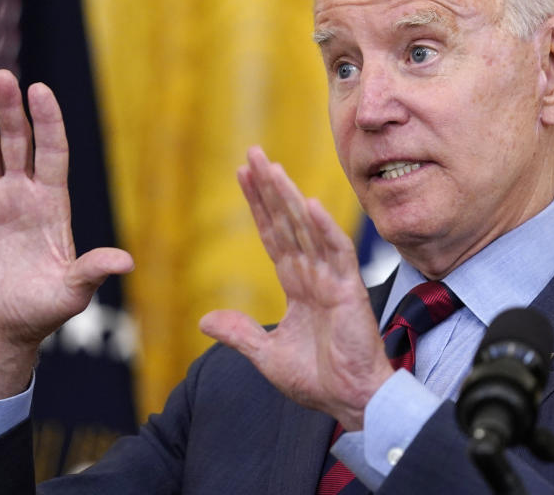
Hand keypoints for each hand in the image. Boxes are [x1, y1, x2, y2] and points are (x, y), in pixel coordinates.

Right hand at [0, 69, 133, 406]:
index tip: (40, 91)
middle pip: (18, 141)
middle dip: (11, 110)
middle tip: (3, 77)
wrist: (0, 328)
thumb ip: (93, 270)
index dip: (47, 121)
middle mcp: (23, 194)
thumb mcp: (73, 291)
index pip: (51, 151)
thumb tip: (127, 262)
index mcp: (52, 203)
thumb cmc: (42, 310)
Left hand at [199, 146, 391, 429]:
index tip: (243, 175)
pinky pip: (336, 253)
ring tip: (272, 167)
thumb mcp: (267, 356)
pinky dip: (324, 229)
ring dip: (289, 197)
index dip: (257, 205)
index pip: (273, 235)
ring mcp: (332, 279)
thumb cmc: (318, 379)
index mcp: (297, 285)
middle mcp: (314, 274)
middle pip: (286, 222)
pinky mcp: (349, 291)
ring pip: (307, 228)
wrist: (349, 401)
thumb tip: (204, 319)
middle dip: (269, 188)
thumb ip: (240, 333)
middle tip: (253, 153)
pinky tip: (310, 204)